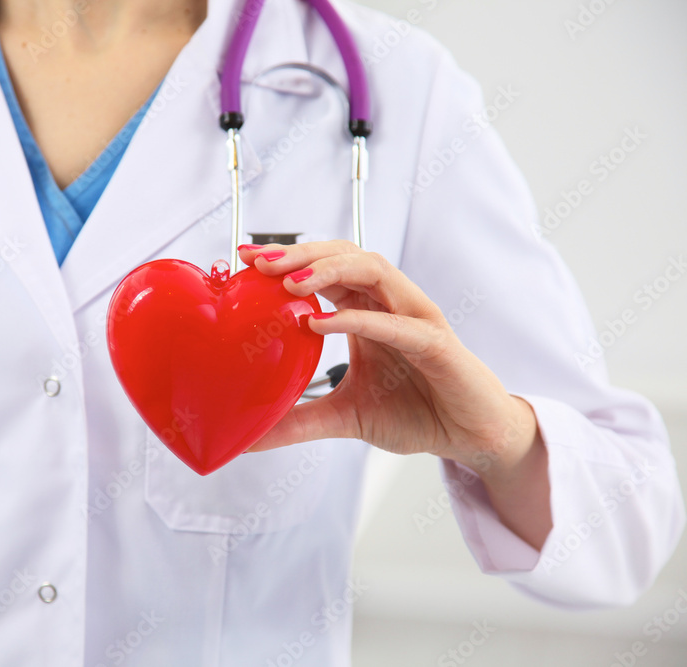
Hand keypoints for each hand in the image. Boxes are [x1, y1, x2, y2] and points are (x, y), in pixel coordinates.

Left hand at [239, 240, 550, 547]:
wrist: (469, 438)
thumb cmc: (415, 414)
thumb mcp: (343, 418)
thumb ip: (299, 421)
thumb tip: (249, 437)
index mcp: (367, 311)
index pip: (323, 269)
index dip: (286, 258)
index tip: (243, 258)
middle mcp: (390, 304)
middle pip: (344, 255)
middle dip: (300, 253)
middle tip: (257, 261)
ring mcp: (415, 318)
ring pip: (373, 270)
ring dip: (328, 270)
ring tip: (288, 282)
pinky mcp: (436, 343)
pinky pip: (396, 322)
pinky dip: (358, 319)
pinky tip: (321, 323)